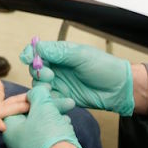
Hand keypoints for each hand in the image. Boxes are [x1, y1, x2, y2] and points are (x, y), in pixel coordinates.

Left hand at [2, 85, 91, 147]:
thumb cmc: (49, 136)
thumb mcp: (43, 107)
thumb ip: (37, 95)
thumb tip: (36, 92)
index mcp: (10, 127)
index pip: (15, 105)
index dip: (31, 95)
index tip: (46, 90)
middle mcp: (16, 140)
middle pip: (31, 114)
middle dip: (48, 105)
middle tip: (62, 100)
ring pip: (41, 124)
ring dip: (54, 114)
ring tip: (67, 109)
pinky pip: (46, 135)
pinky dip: (56, 127)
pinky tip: (66, 124)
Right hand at [19, 41, 134, 115]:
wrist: (119, 89)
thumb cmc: (104, 67)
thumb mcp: (80, 55)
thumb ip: (58, 52)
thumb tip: (37, 47)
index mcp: (60, 54)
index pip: (37, 52)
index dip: (30, 54)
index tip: (28, 58)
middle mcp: (57, 68)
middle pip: (34, 69)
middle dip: (37, 72)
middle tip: (49, 74)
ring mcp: (59, 83)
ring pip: (38, 86)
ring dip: (42, 86)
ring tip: (52, 86)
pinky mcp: (63, 98)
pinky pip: (50, 100)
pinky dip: (53, 101)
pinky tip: (66, 99)